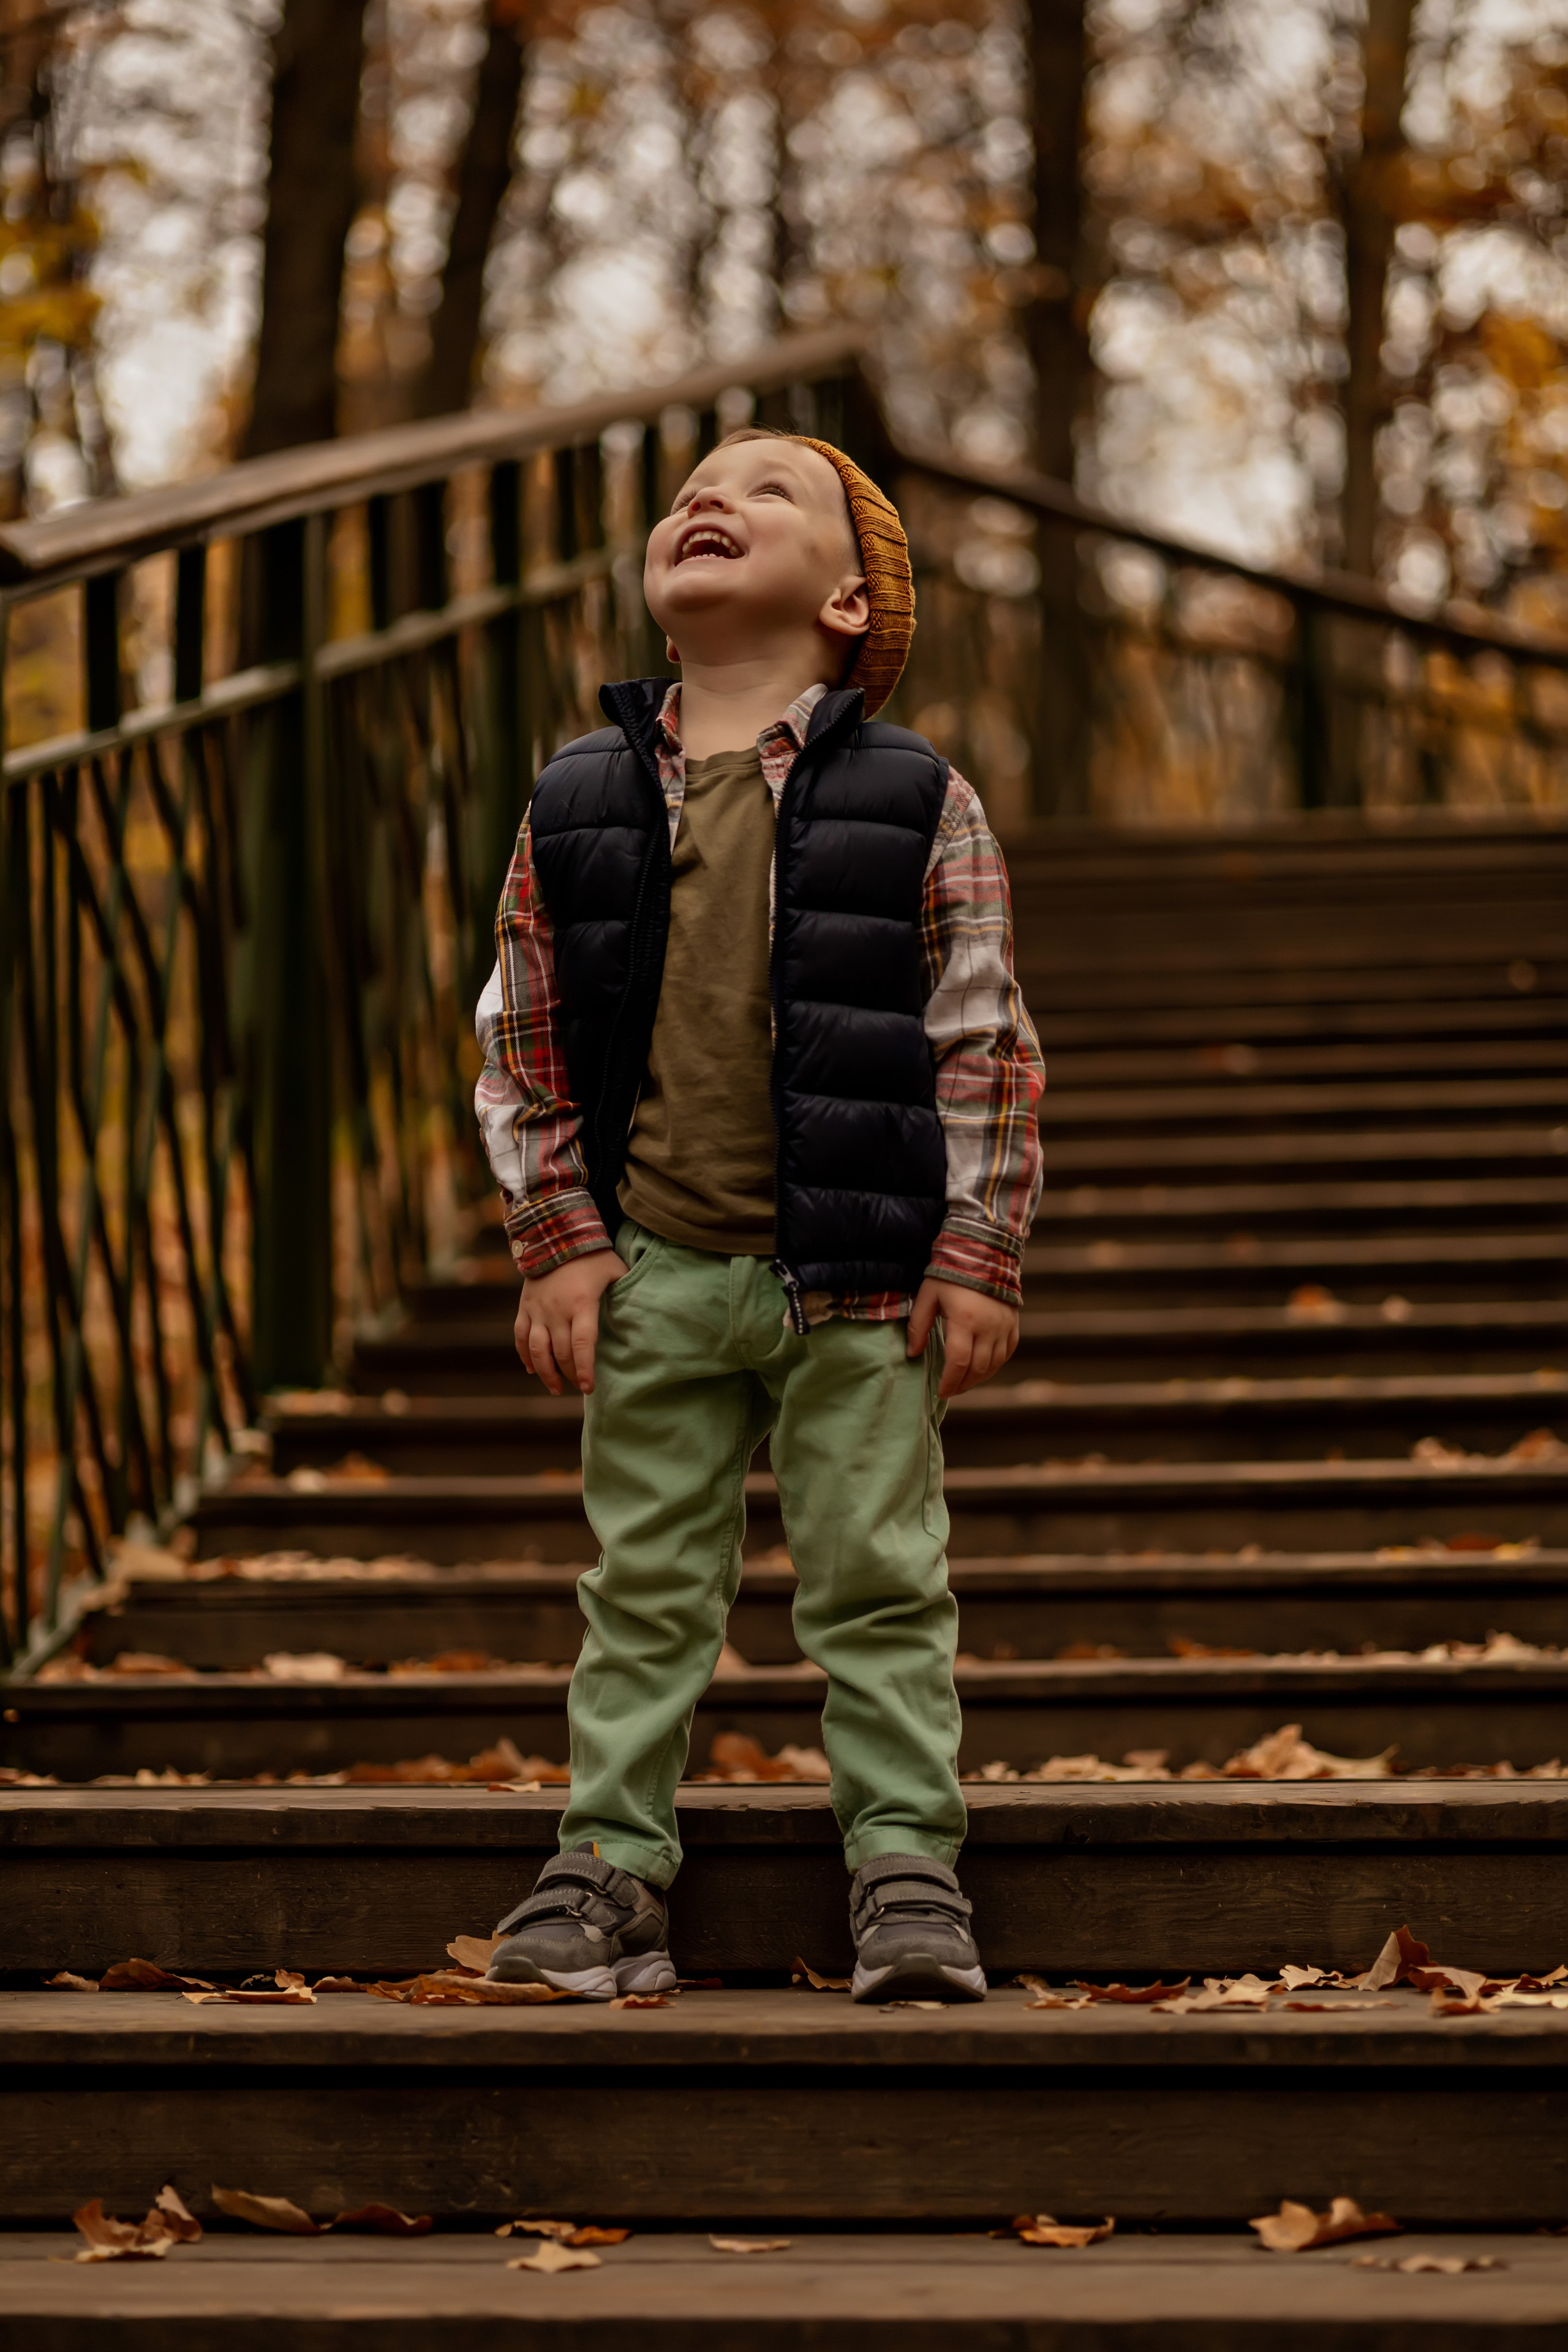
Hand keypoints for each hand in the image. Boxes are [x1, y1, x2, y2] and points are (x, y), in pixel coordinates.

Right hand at [514, 1249, 627, 1395]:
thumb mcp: (615, 1271)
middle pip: (561, 1354)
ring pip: (537, 1351)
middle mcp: (556, 1311)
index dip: (585, 1369)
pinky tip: (533, 1369)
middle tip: (581, 1386)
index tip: (589, 1388)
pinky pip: (520, 1337)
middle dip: (571, 1375)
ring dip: (546, 1373)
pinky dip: (526, 1356)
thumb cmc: (592, 1256)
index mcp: (581, 1304)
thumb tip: (646, 1310)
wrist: (555, 1236)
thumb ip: (627, 1292)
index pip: (582, 1345)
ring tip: (556, 1388)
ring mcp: (537, 1311)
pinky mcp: (524, 1308)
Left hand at [906, 1278, 1018, 1398]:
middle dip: (962, 1384)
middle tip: (949, 1390)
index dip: (949, 1381)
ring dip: (978, 1378)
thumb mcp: (928, 1295)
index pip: (958, 1361)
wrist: (983, 1254)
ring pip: (994, 1365)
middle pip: (977, 1368)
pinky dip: (994, 1365)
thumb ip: (919, 1325)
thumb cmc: (951, 1274)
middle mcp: (988, 1327)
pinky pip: (1007, 1353)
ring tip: (962, 1382)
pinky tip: (981, 1368)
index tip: (940, 1392)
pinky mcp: (1013, 1324)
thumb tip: (912, 1353)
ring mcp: (1004, 1327)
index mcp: (965, 1320)